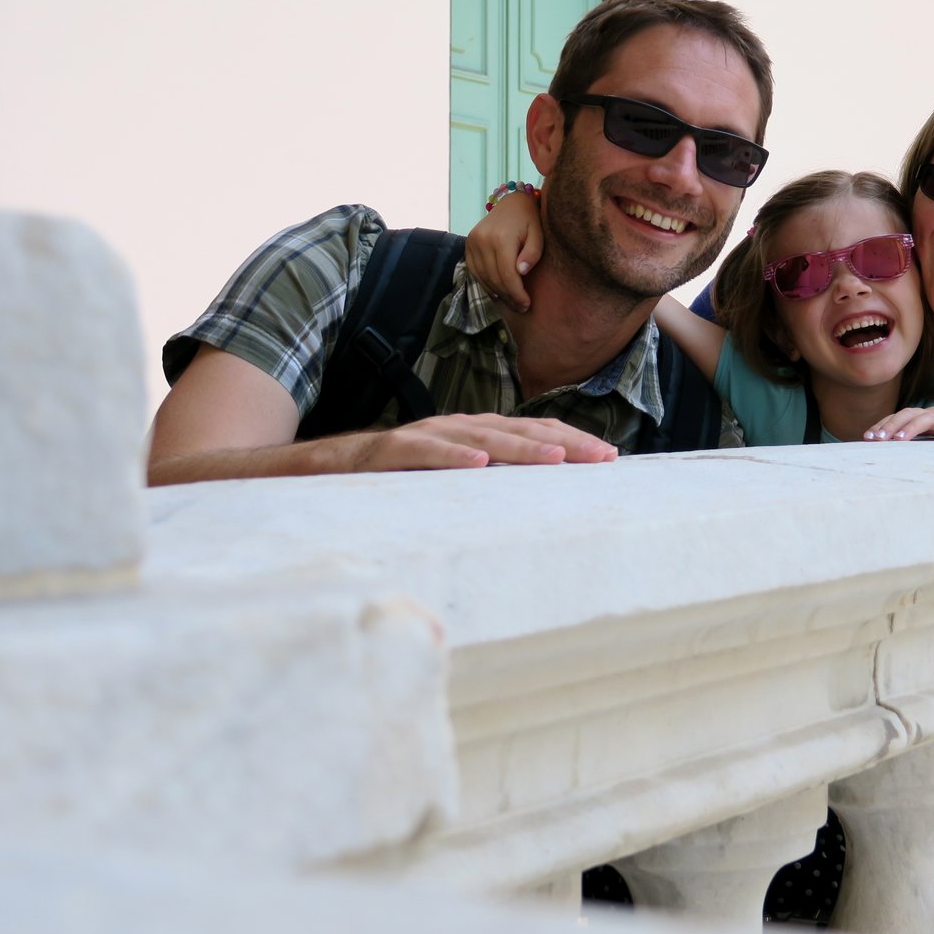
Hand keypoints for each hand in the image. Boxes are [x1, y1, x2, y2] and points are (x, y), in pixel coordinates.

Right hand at [338, 414, 617, 470]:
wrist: (322, 469)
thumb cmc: (394, 480)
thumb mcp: (451, 483)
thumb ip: (490, 485)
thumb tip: (540, 504)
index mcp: (475, 435)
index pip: (533, 432)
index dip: (571, 441)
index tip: (611, 457)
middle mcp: (456, 429)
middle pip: (518, 430)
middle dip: (564, 442)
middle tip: (603, 457)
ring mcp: (424, 436)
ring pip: (480, 438)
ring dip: (520, 447)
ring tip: (557, 458)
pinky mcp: (389, 452)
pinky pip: (424, 453)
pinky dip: (452, 456)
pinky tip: (479, 464)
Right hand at [465, 192, 543, 311]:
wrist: (513, 202)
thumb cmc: (530, 220)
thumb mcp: (538, 235)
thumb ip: (532, 254)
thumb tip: (521, 272)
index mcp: (501, 238)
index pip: (507, 275)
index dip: (517, 293)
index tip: (526, 304)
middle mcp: (482, 240)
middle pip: (495, 278)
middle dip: (509, 296)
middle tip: (521, 307)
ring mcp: (472, 242)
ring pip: (483, 277)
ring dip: (497, 293)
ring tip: (511, 302)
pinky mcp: (468, 244)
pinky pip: (475, 271)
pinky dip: (486, 284)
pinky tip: (497, 292)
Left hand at [862, 398, 933, 442]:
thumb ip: (920, 433)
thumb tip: (896, 446)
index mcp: (925, 416)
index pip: (899, 417)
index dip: (883, 425)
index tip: (867, 437)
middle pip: (908, 415)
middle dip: (890, 426)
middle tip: (876, 439)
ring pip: (928, 418)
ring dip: (912, 428)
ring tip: (899, 439)